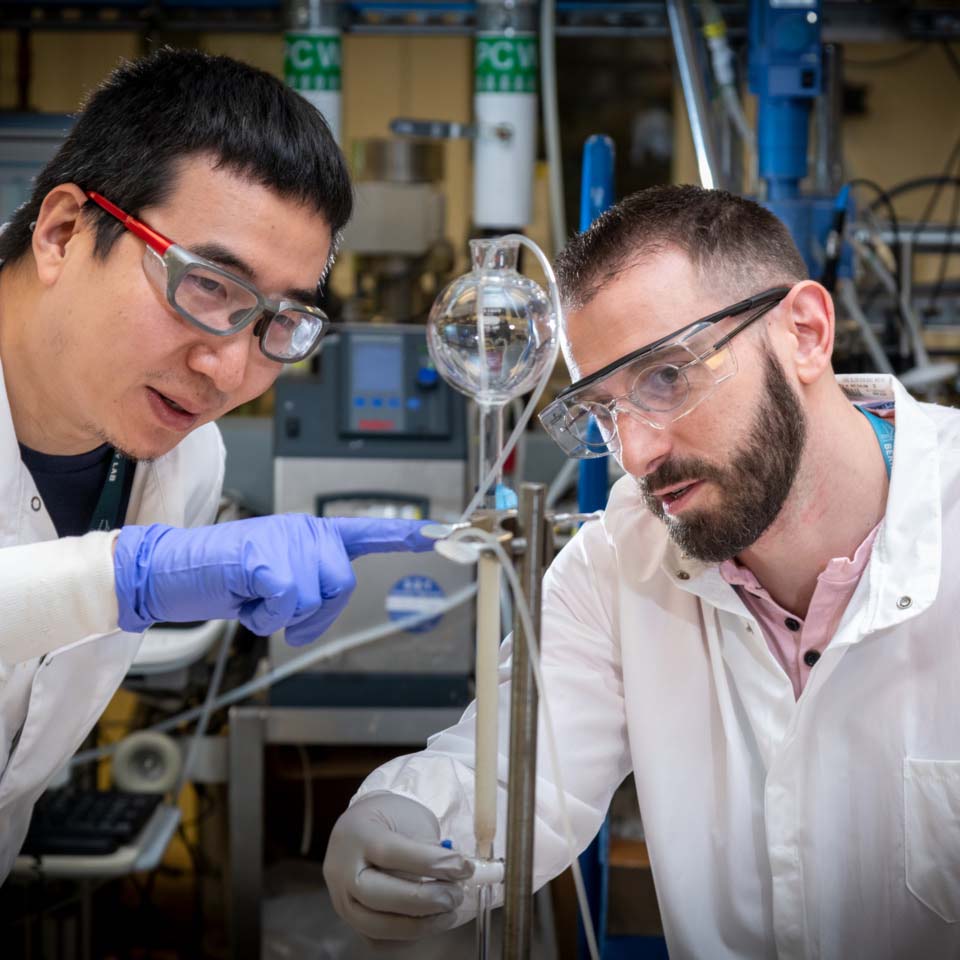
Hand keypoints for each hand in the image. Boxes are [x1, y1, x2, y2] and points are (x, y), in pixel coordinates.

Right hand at [113, 514, 432, 644]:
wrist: (170, 573)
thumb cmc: (223, 579)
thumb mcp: (273, 582)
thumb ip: (307, 583)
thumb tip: (320, 608)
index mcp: (309, 533)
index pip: (364, 531)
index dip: (403, 535)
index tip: (440, 532)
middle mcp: (303, 530)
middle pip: (342, 583)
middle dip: (314, 612)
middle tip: (277, 612)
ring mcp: (285, 540)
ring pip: (315, 597)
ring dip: (283, 615)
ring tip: (253, 599)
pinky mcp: (265, 556)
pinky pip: (287, 602)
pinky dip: (264, 615)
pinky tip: (244, 600)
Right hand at [323, 792, 471, 940]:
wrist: (360, 828)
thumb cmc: (390, 820)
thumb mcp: (410, 819)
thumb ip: (428, 847)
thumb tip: (457, 874)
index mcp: (359, 834)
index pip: (392, 853)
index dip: (432, 864)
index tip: (464, 868)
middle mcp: (342, 869)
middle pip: (378, 895)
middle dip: (423, 900)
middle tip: (454, 895)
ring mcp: (341, 898)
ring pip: (376, 926)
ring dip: (419, 925)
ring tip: (448, 912)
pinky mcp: (349, 920)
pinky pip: (377, 940)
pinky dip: (407, 936)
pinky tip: (430, 921)